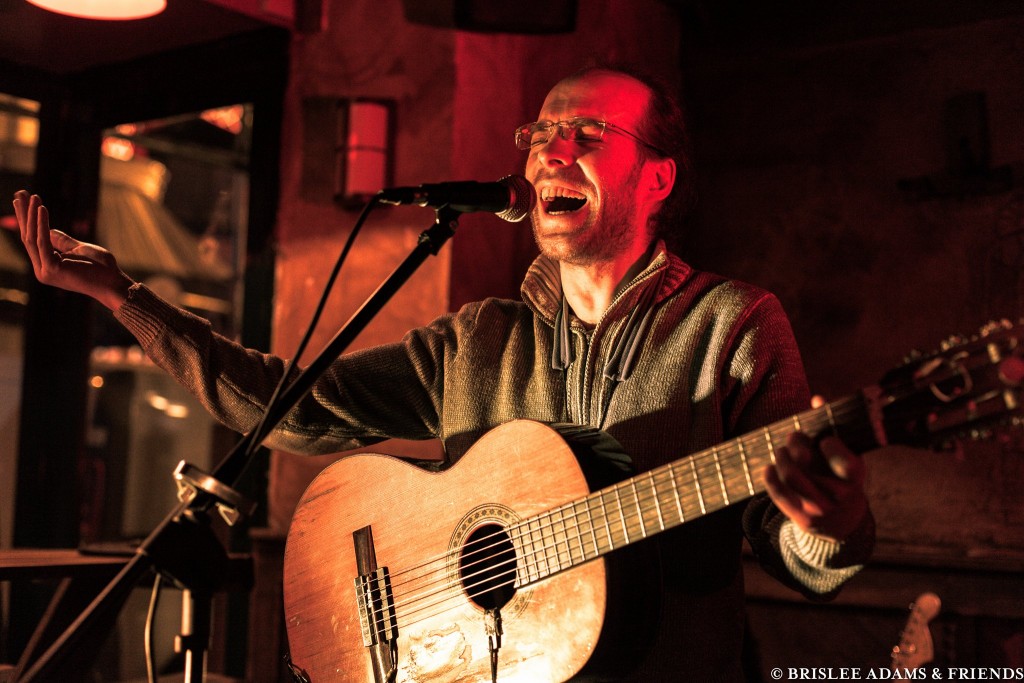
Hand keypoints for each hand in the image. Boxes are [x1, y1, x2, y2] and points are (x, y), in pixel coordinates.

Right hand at [13, 191, 134, 310]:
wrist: (114, 284)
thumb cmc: (101, 269)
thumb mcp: (79, 249)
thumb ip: (62, 242)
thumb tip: (48, 229)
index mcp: (47, 266)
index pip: (32, 240)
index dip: (27, 220)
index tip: (22, 201)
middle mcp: (42, 270)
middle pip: (28, 237)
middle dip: (24, 214)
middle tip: (19, 193)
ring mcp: (45, 271)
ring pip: (33, 238)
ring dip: (31, 215)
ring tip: (32, 196)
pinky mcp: (52, 269)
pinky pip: (44, 241)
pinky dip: (42, 224)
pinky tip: (41, 208)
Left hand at [763, 431, 868, 542]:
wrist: (844, 522)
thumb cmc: (843, 479)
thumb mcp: (847, 456)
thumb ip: (833, 427)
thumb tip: (816, 398)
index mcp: (855, 480)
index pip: (846, 464)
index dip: (832, 448)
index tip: (824, 440)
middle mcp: (839, 497)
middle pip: (807, 467)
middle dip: (796, 444)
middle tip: (794, 436)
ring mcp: (819, 509)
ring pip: (791, 479)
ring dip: (781, 458)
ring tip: (782, 450)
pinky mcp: (802, 518)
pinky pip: (779, 495)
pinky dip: (770, 477)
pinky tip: (769, 467)